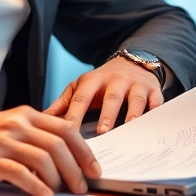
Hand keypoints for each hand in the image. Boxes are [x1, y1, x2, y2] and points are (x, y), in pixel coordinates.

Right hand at [0, 107, 100, 195]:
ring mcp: (3, 142)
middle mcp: (16, 125)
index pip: (65, 129)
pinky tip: (43, 195)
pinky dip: (36, 186)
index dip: (84, 150)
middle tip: (82, 186)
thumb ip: (31, 134)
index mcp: (24, 115)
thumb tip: (63, 155)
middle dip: (76, 168)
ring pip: (44, 159)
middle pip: (59, 145)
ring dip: (59, 179)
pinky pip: (21, 174)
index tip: (94, 168)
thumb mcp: (5, 127)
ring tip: (63, 192)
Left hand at [44, 57, 163, 134]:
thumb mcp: (80, 87)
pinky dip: (154, 114)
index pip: (82, 98)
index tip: (67, 133)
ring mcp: (136, 86)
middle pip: (111, 97)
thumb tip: (39, 120)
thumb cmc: (101, 82)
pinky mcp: (153, 92)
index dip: (74, 115)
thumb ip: (62, 104)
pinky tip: (152, 127)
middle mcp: (115, 81)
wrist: (132, 62)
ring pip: (135, 99)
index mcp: (92, 81)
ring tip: (128, 129)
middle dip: (107, 114)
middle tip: (103, 132)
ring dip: (132, 114)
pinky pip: (156, 103)